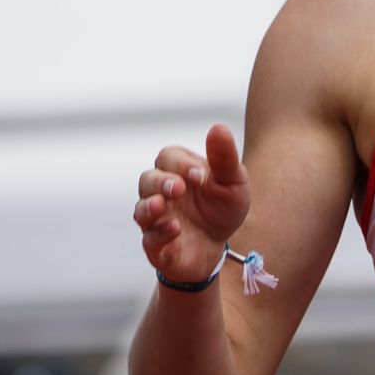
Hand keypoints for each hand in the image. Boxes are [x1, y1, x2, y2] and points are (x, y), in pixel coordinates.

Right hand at [134, 124, 252, 284]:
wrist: (224, 246)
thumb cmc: (223, 207)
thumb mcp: (233, 181)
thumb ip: (225, 157)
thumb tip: (218, 127)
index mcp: (177, 171)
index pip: (168, 157)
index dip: (181, 164)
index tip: (200, 175)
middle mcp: (160, 193)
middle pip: (147, 180)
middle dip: (160, 182)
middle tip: (178, 188)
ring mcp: (156, 220)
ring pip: (141, 210)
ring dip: (149, 207)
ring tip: (162, 205)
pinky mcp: (158, 247)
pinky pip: (149, 240)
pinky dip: (159, 234)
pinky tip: (175, 229)